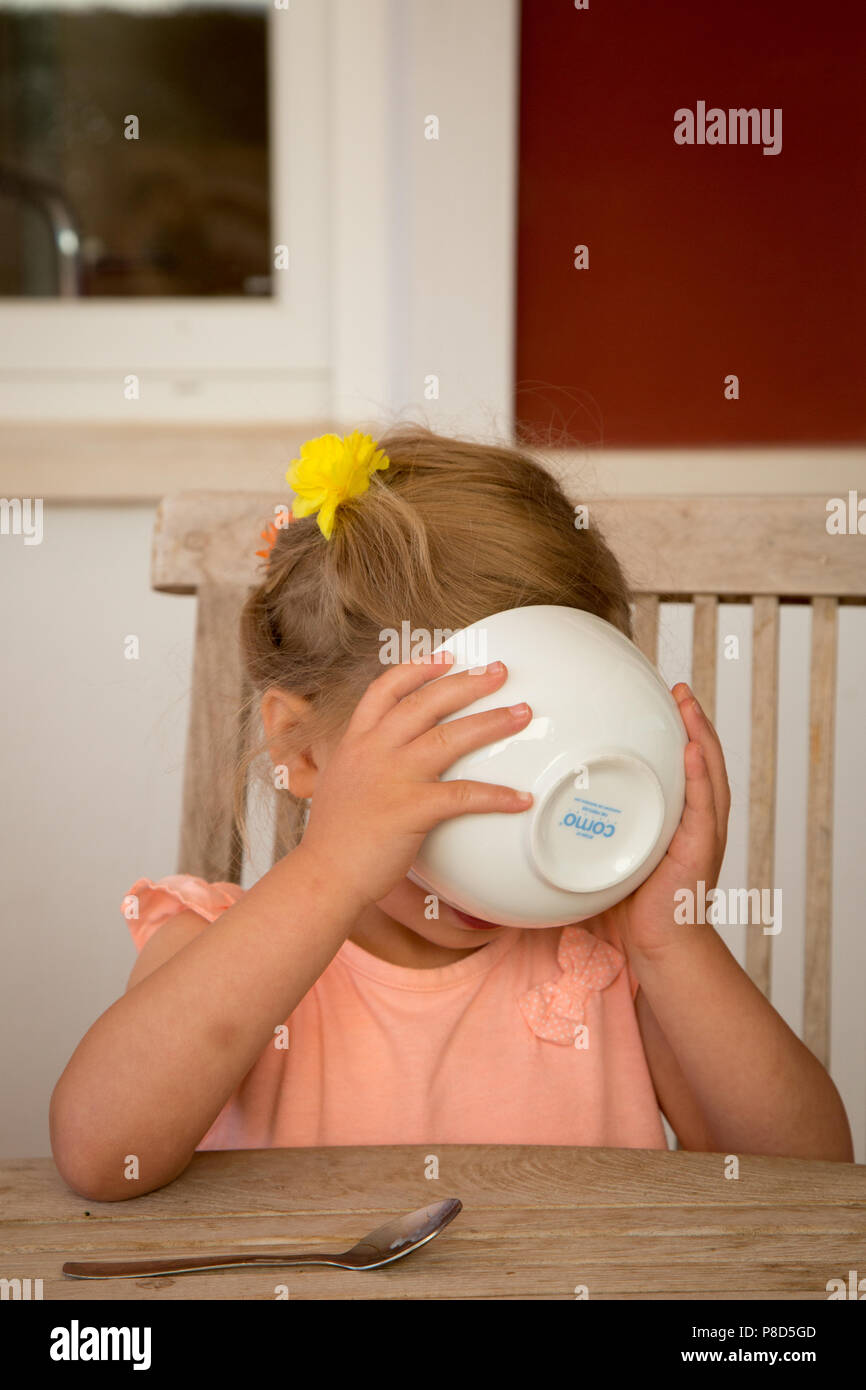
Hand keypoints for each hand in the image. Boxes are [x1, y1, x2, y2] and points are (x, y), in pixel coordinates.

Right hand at [297, 655, 533, 907]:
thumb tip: (390, 755)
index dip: (418, 668)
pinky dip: (496, 796)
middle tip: (499, 671)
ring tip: (522, 714)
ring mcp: (392, 778)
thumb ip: (364, 761)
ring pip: (450, 738)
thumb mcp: (340, 781)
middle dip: (467, 682)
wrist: (323, 875)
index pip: (386, 689)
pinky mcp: (411, 810)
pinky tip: (521, 798)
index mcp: (355, 741)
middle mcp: (373, 751)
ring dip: (491, 723)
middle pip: (426, 702)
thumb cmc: (334, 837)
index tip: (447, 657)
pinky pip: (463, 796)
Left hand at [598, 683, 730, 959]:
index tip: (669, 699)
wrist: (658, 943)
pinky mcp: (700, 848)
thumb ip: (594, 826)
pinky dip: (700, 775)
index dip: (680, 731)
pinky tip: (692, 750)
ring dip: (701, 736)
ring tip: (688, 704)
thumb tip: (547, 807)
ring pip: (709, 774)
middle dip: (695, 721)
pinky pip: (703, 805)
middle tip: (680, 689)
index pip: (685, 765)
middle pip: (704, 759)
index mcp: (679, 817)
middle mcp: (697, 819)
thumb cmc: (633, 903)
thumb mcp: (612, 853)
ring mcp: (703, 832)